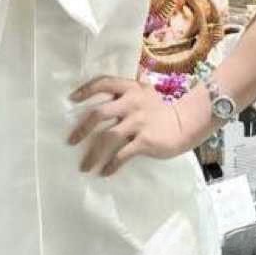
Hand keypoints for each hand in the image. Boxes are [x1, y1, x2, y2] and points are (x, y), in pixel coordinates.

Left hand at [67, 76, 188, 176]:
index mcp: (130, 88)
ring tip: (84, 166)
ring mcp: (138, 122)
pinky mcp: (145, 141)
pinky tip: (104, 172)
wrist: (184, 124)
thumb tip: (111, 90)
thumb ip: (129, 89)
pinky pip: (123, 154)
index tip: (72, 99)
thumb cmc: (159, 110)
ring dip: (93, 154)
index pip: (104, 82)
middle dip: (82, 128)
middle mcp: (132, 102)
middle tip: (71, 141)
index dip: (86, 90)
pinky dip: (112, 164)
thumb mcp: (145, 92)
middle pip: (99, 113)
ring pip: (108, 137)